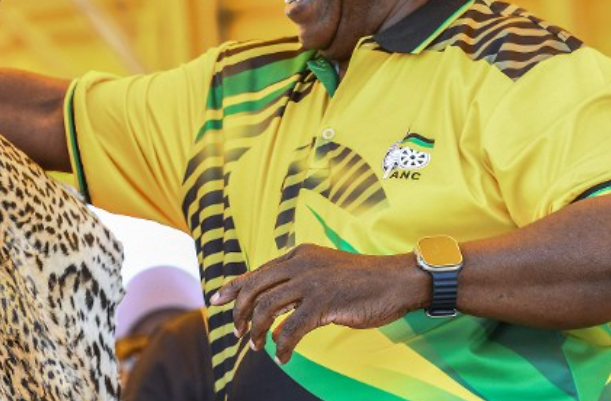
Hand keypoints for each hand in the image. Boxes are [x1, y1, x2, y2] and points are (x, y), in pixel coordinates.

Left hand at [209, 244, 428, 363]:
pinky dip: (282, 345)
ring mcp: (311, 282)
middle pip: (255, 288)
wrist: (396, 280)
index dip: (233, 287)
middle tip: (238, 333)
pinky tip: (283, 357)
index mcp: (298, 255)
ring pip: (268, 308)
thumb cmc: (362, 280)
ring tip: (258, 347)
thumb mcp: (324, 271)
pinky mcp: (324, 302)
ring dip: (258, 332)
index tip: (215, 300)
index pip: (257, 271)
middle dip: (240, 313)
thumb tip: (275, 306)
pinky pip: (291, 328)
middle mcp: (300, 264)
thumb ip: (299, 281)